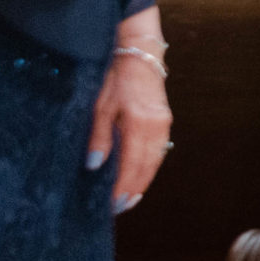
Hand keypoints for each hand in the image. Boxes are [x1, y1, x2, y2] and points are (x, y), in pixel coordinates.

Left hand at [90, 11, 171, 214]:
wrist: (139, 52)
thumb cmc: (114, 76)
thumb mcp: (99, 105)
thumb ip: (98, 136)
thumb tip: (94, 165)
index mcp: (138, 123)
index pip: (132, 164)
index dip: (123, 186)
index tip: (112, 204)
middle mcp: (156, 126)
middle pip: (148, 166)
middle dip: (134, 189)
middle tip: (120, 207)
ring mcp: (164, 122)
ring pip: (156, 159)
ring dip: (144, 180)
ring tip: (130, 197)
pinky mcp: (165, 119)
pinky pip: (159, 149)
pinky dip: (149, 165)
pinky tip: (140, 173)